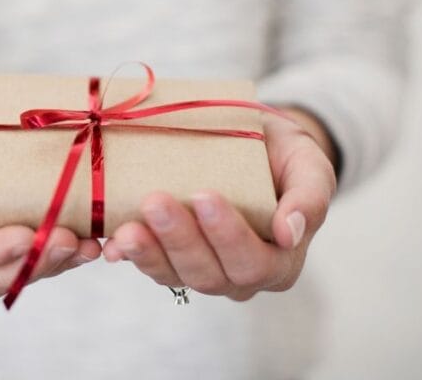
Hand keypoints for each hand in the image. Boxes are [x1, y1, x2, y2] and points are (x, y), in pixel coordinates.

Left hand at [102, 108, 336, 300]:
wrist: (256, 147)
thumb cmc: (284, 157)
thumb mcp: (309, 165)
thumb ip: (309, 198)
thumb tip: (289, 233)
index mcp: (279, 260)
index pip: (254, 262)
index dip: (228, 236)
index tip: (204, 196)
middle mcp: (241, 275)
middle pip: (209, 274)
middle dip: (180, 239)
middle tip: (155, 201)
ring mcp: (204, 270)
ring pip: (175, 275)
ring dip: (148, 253)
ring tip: (126, 228)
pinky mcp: (172, 259)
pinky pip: (152, 265)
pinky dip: (131, 254)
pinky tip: (112, 242)